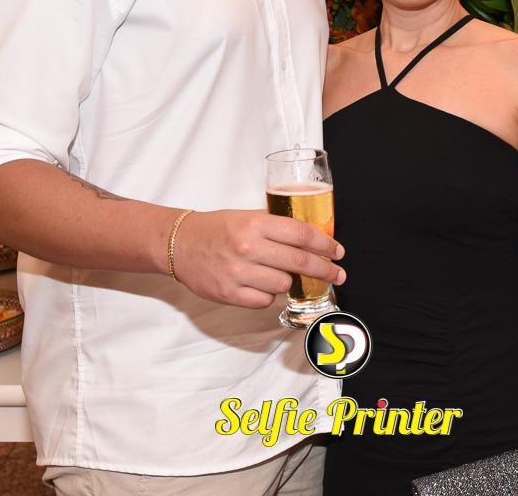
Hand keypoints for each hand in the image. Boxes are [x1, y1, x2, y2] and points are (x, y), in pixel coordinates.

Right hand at [172, 209, 344, 308]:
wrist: (179, 244)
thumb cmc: (217, 229)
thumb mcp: (247, 216)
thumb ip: (277, 225)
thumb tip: (314, 236)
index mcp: (255, 224)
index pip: (302, 234)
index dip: (325, 244)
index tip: (338, 252)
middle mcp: (248, 247)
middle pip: (300, 262)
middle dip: (325, 270)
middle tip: (338, 274)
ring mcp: (238, 273)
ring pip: (284, 285)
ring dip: (288, 281)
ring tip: (279, 274)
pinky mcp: (229, 294)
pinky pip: (265, 301)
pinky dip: (268, 295)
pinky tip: (260, 284)